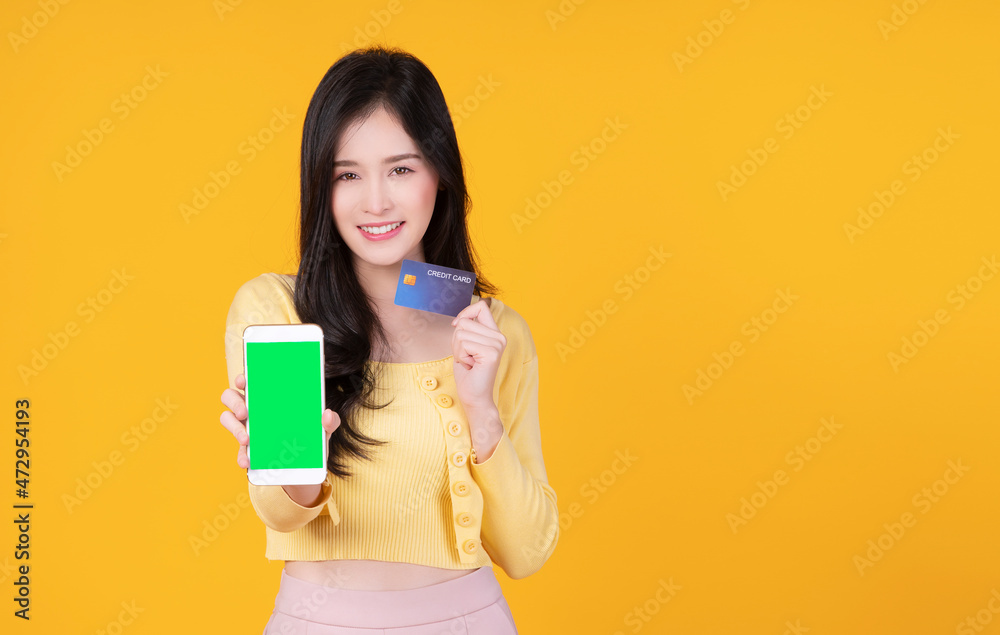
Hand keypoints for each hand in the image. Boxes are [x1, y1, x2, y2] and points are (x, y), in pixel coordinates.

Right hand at [219, 373, 340, 469]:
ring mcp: (247, 429)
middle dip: (234, 402)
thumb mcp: (323, 430)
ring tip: (246, 439)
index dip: (242, 378)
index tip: (244, 380)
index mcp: (269, 399)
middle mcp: (253, 411)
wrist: (306, 470)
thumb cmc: (310, 440)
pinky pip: (238, 451)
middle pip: (231, 397)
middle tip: (245, 412)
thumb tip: (327, 414)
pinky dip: (241, 455)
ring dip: (234, 428)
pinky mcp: (247, 451)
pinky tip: (247, 461)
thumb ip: (330, 421)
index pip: (250, 382)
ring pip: (227, 420)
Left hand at [450, 300, 505, 412]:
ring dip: (458, 350)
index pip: (482, 306)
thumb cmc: (468, 374)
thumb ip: (467, 329)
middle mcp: (499, 337)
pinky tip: (470, 366)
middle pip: (465, 321)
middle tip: (466, 357)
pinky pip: (463, 344)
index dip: (465, 313)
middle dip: (456, 340)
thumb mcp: (466, 346)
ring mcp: (497, 344)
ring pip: (461, 332)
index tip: (457, 326)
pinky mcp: (492, 353)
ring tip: (468, 362)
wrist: (475, 398)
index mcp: (495, 333)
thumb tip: (460, 318)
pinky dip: (460, 356)